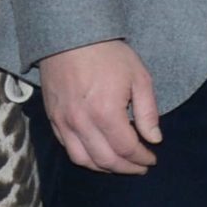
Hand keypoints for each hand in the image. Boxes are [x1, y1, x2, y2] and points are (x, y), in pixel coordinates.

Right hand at [39, 39, 162, 173]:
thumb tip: (154, 139)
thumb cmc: (108, 55)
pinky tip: (98, 155)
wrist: (69, 38)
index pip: (126, 148)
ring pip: (83, 159)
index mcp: (105, 113)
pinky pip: (67, 147)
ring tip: (121, 166)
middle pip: (105, 160)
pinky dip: (84, 157)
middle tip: (141, 167)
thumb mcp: (139, 77)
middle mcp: (81, 122)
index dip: (142, 158)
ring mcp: (63, 122)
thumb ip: (148, 111)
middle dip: (126, 168)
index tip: (152, 159)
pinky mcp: (52, 118)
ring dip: (104, 168)